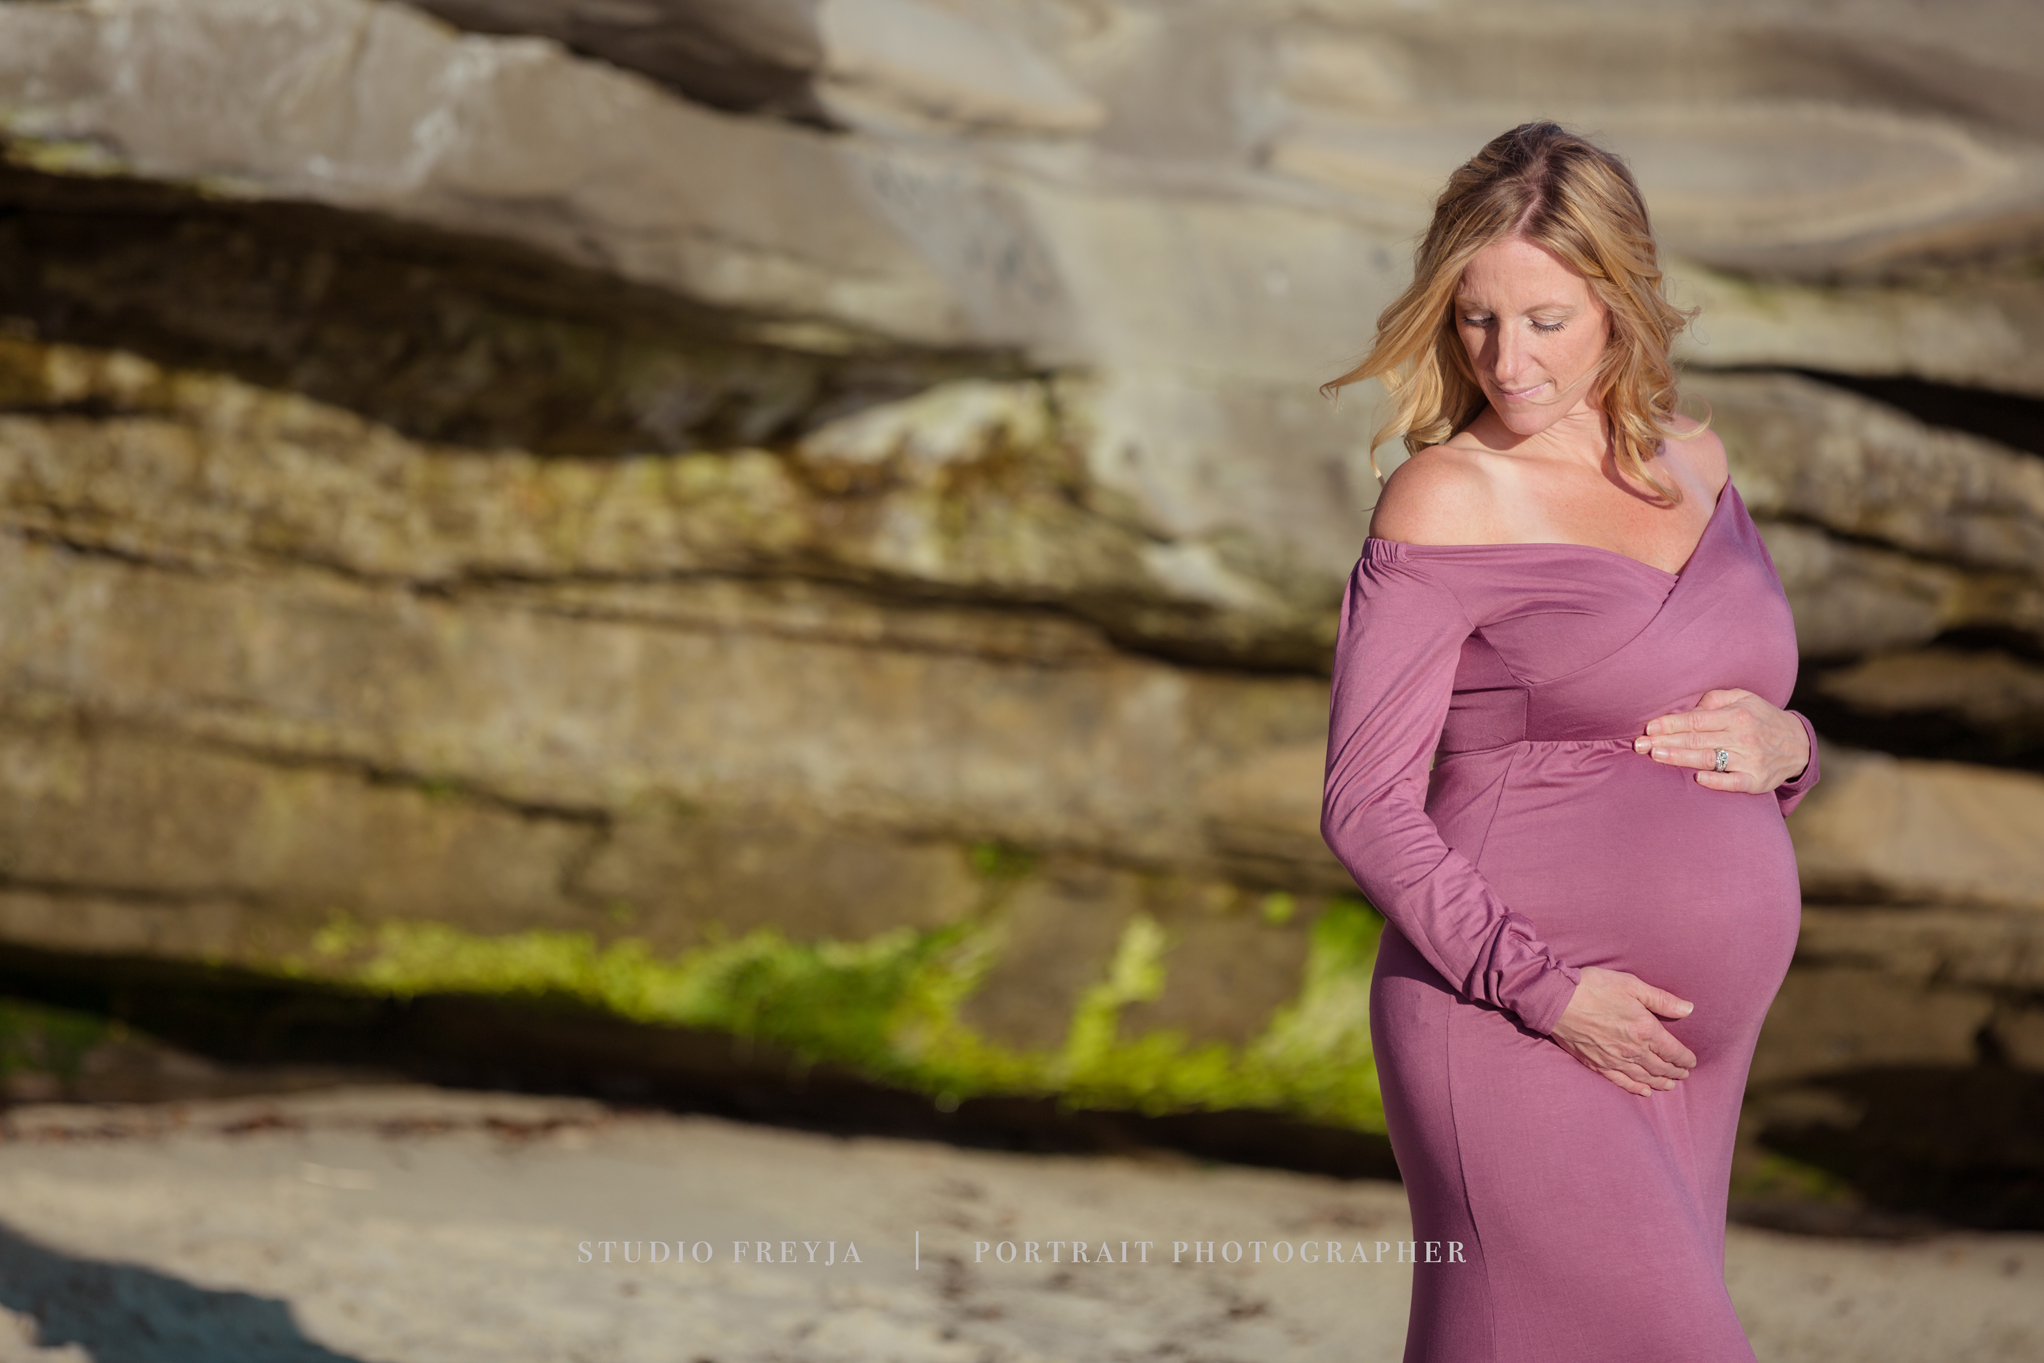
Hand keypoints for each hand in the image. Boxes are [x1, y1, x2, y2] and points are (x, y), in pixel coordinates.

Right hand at [1550, 967, 1698, 1095]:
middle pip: (1661, 1066)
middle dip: (1675, 1072)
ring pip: (1644, 1077)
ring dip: (1659, 1082)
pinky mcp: (1597, 1064)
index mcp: (1645, 1030)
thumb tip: (1689, 1010)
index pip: (1673, 1051)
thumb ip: (1661, 999)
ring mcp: (1614, 1059)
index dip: (1685, 1058)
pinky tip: (1643, 1091)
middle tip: (1683, 1075)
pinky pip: (1621, 1081)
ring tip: (1669, 1085)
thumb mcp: (1631, 985)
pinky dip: (1635, 1088)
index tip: (1692, 1061)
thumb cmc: (1594, 987)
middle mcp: (1633, 1050)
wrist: (1557, 1000)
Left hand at [1634, 688, 1809, 792]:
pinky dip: (1716, 781)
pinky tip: (1697, 779)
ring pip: (1709, 760)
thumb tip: (1690, 707)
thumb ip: (1716, 699)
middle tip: (1640, 745)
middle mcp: (1743, 737)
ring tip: (1656, 756)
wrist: (1799, 745)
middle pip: (1697, 740)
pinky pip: (1733, 783)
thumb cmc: (1762, 718)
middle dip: (1666, 742)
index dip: (1671, 724)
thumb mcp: (1744, 698)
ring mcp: (1750, 760)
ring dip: (1681, 758)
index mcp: (1737, 716)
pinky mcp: (1756, 781)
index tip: (1649, 728)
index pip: (1697, 720)